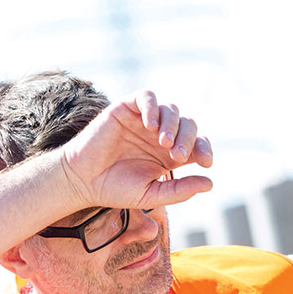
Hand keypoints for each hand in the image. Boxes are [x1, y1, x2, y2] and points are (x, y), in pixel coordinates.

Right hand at [59, 90, 213, 210]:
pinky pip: (147, 98)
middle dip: (188, 139)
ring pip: (171, 110)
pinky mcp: (126, 108)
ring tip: (163, 143)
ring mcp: (144, 120)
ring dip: (172, 125)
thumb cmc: (115, 189)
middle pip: (188, 125)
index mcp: (169, 154)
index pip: (197, 144)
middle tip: (177, 155)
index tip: (206, 162)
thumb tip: (210, 183)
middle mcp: (159, 135)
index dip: (205, 149)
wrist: (82, 181)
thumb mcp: (152, 195)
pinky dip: (152, 108)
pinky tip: (150, 126)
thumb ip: (180, 191)